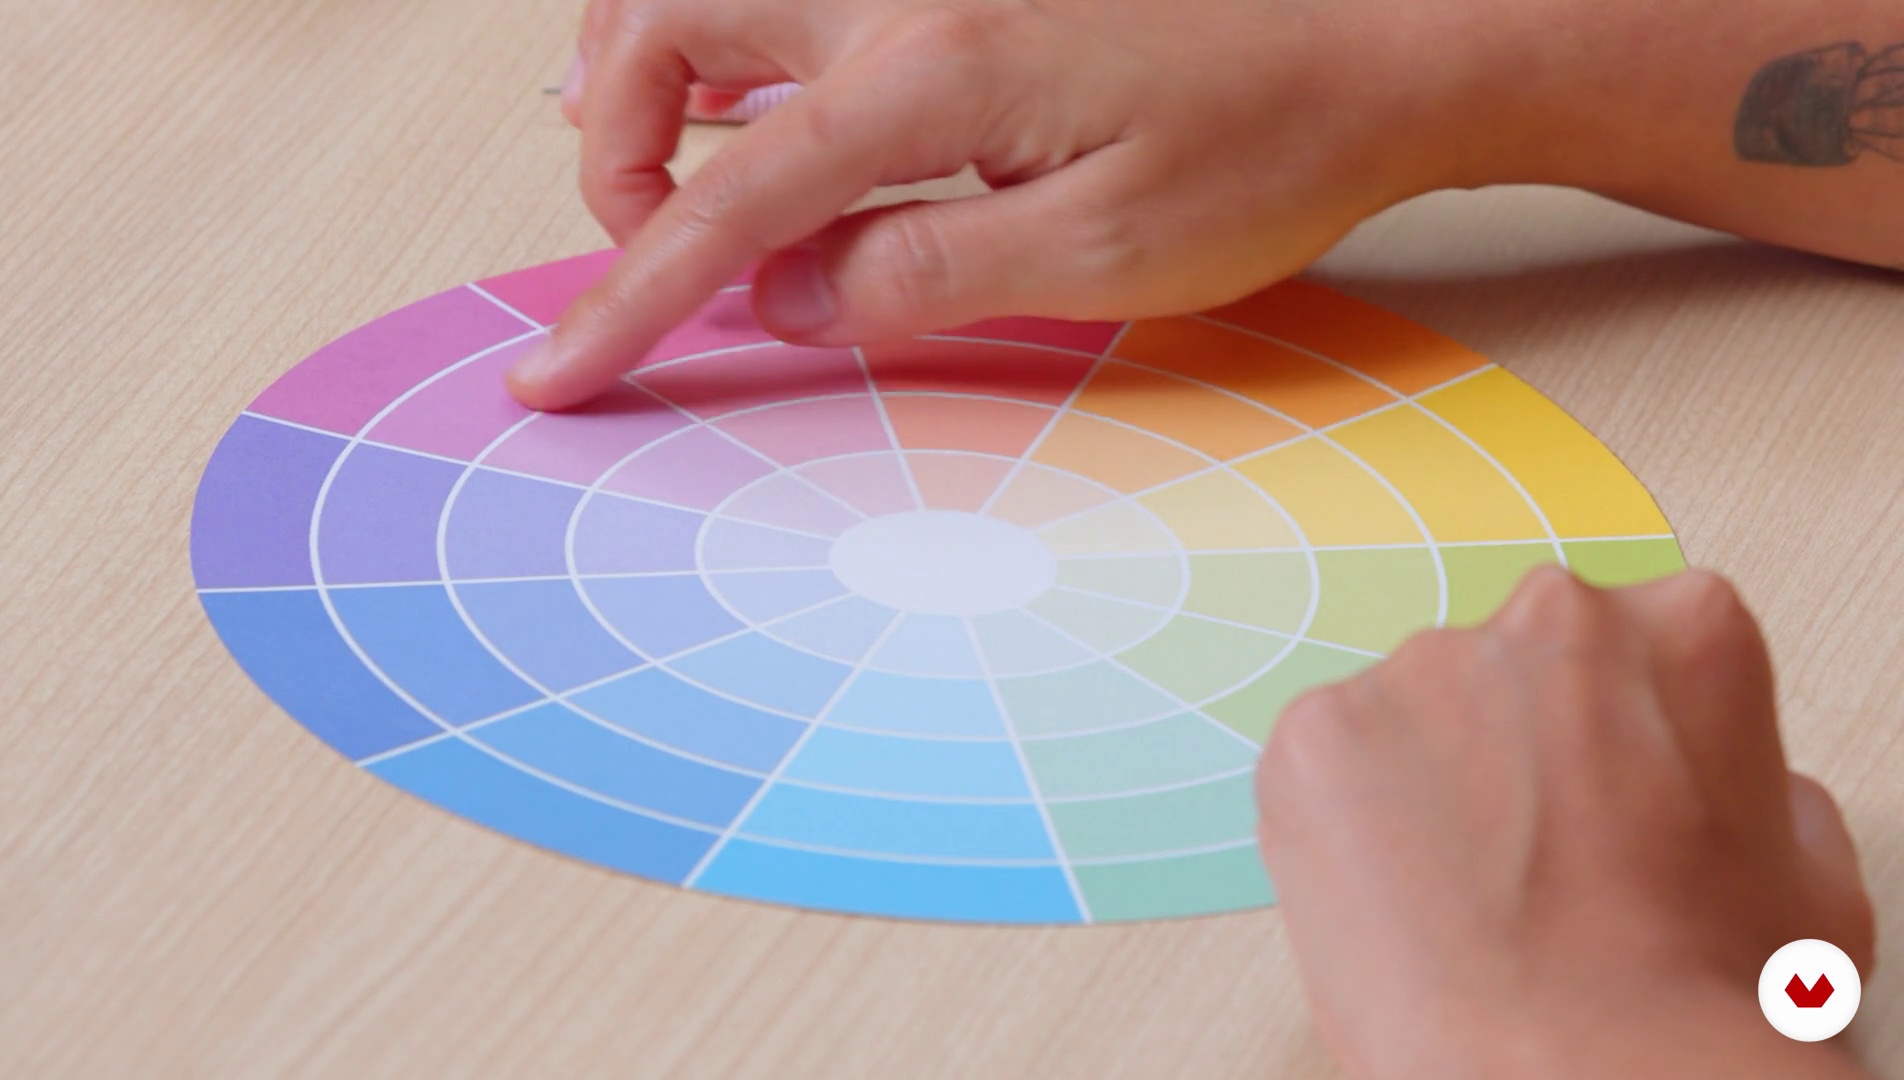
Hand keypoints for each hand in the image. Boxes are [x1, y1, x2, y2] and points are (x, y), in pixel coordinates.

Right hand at [507, 0, 1484, 408]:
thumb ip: (915, 275)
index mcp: (929, 72)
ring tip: (666, 177)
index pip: (722, 198)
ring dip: (648, 77)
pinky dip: (726, 48)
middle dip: (610, 150)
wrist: (1378, 46)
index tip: (558, 372)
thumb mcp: (1098, 255)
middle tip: (649, 252)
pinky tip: (741, 110)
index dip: (625, 297)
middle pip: (660, 28)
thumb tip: (782, 298)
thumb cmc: (1267, 148)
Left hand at [1256, 568, 1876, 1078]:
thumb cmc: (1693, 999)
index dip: (1618, 741)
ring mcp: (1417, 669)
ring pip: (1411, 715)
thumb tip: (1697, 786)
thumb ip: (1743, 788)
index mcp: (1682, 628)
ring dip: (1423, 784)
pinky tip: (1395, 903)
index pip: (1633, 648)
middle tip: (1532, 857)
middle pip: (1513, 669)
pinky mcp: (1313, 734)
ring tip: (1460, 898)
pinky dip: (1339, 826)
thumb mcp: (1801, 877)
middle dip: (1514, 747)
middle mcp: (1544, 619)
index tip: (1610, 797)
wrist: (1575, 1068)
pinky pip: (1322, 766)